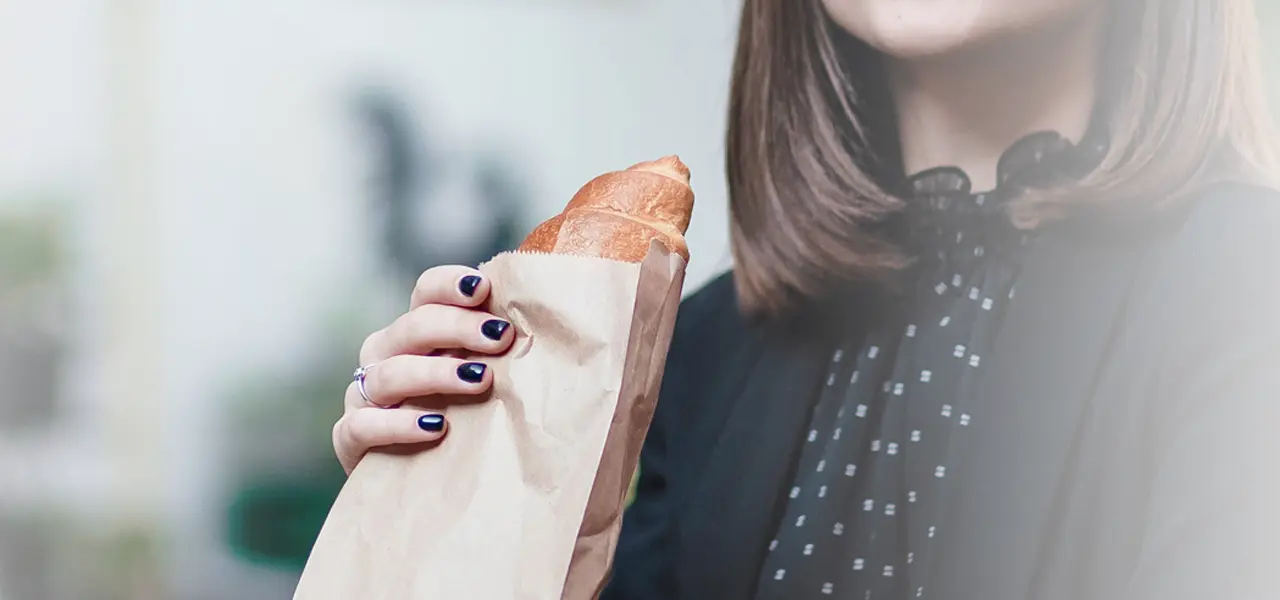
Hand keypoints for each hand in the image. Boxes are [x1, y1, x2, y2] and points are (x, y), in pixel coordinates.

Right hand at [333, 266, 514, 473]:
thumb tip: (550, 329)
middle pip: (411, 327)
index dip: (450, 285)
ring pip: (389, 372)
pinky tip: (435, 426)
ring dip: (435, 372)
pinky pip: (363, 425)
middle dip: (456, 327)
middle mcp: (386, 356)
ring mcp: (365, 397)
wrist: (422, 490)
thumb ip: (502, 357)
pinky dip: (398, 423)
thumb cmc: (466, 426)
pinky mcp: (351, 441)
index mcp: (417, 334)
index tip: (483, 289)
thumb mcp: (483, 385)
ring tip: (479, 380)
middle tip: (499, 338)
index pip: (426, 293)